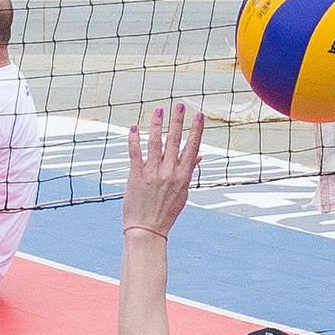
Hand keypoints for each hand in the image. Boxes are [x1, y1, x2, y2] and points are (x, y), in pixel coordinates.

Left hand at [122, 103, 203, 239]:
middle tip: (180, 104)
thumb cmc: (166, 212)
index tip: (199, 115)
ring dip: (157, 125)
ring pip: (156, 143)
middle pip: (175, 142)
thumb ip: (188, 172)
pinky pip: (135, 154)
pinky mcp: (136, 176)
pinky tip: (135, 127)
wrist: (147, 230)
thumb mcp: (182, 193)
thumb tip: (198, 156)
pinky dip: (135, 140)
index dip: (196, 131)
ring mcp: (152, 174)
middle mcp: (169, 173)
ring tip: (159, 109)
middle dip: (178, 121)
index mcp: (183, 177)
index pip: (192, 148)